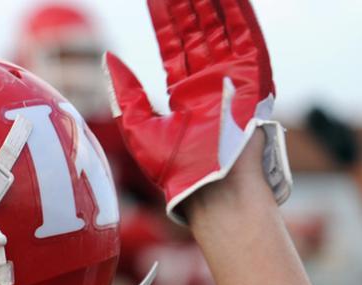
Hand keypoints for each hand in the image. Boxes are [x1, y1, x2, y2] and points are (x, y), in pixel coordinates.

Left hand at [104, 0, 290, 223]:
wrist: (211, 189)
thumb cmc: (176, 171)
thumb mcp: (139, 129)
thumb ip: (126, 93)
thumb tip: (108, 58)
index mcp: (184, 94)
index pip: (174, 46)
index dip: (166, 20)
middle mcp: (209, 83)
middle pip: (198, 32)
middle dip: (187, 4)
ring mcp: (232, 79)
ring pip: (221, 29)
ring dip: (211, 4)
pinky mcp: (253, 80)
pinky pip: (248, 39)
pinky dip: (240, 15)